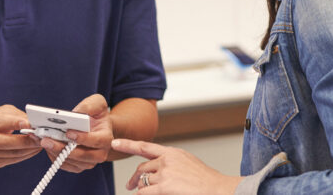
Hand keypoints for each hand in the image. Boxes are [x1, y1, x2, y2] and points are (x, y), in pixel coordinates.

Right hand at [0, 105, 40, 168]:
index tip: (31, 123)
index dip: (16, 123)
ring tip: (42, 142)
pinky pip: (13, 160)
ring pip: (12, 154)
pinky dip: (26, 154)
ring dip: (30, 148)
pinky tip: (34, 148)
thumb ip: (15, 115)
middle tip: (42, 136)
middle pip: (6, 142)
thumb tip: (32, 121)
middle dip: (27, 140)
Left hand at [39, 94, 112, 172]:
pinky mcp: (78, 165)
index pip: (98, 141)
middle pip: (84, 156)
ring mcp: (89, 161)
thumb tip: (76, 113)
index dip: (83, 138)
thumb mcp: (97, 102)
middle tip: (47, 140)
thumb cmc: (96, 114)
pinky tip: (47, 147)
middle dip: (64, 149)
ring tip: (44, 142)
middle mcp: (100, 152)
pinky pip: (66, 166)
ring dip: (57, 153)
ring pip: (73, 162)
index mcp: (106, 137)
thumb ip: (89, 105)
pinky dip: (55, 158)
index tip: (68, 133)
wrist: (94, 126)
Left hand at [111, 138, 242, 193]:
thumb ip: (172, 163)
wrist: (217, 189)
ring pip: (143, 182)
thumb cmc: (206, 180)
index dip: (128, 145)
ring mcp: (165, 172)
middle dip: (135, 178)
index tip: (115, 143)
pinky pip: (144, 192)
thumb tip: (156, 170)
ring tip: (154, 193)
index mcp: (173, 152)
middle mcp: (167, 160)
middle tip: (130, 186)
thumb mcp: (188, 164)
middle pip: (142, 168)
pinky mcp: (164, 186)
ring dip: (144, 190)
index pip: (145, 146)